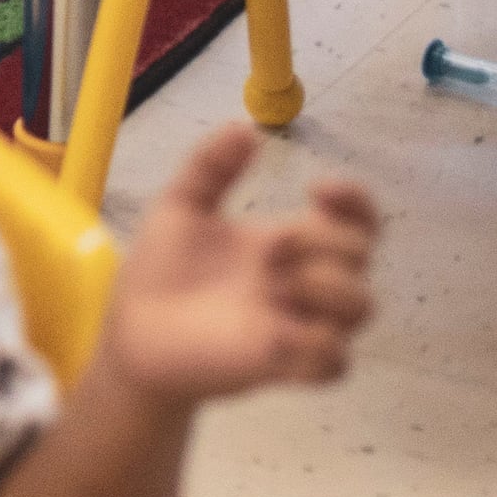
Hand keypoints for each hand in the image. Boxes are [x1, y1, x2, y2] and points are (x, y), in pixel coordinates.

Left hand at [94, 126, 376, 403]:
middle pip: (362, 255)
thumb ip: (209, 165)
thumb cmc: (162, 271)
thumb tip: (244, 129)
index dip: (356, 200)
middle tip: (272, 247)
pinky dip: (319, 347)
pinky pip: (336, 363)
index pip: (355, 218)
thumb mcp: (179, 206)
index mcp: (288, 240)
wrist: (133, 331)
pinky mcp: (283, 367)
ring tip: (278, 286)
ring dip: (331, 290)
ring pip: (363, 308)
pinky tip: (274, 334)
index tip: (318, 189)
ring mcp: (297, 325)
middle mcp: (302, 281)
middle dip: (327, 241)